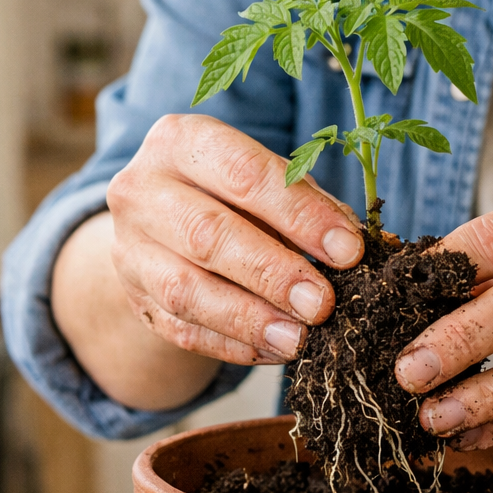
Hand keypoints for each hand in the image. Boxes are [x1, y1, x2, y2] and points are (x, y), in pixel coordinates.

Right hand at [105, 114, 366, 363]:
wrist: (160, 225)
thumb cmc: (232, 194)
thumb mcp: (267, 180)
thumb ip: (309, 204)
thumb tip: (363, 245)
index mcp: (182, 141)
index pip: (244, 174)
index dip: (300, 215)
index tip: (348, 250)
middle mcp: (141, 190)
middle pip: (207, 234)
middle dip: (273, 273)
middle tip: (323, 303)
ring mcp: (129, 248)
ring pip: (186, 290)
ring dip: (250, 319)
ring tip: (300, 339)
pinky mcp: (134, 299)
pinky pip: (182, 330)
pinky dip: (232, 345)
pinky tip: (274, 351)